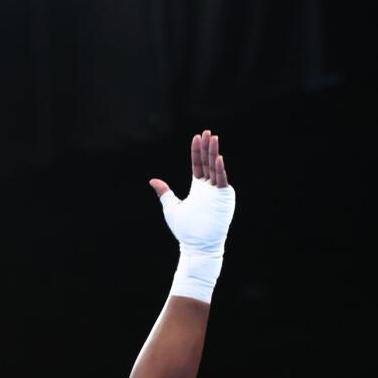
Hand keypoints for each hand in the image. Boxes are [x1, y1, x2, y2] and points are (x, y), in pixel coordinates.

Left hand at [150, 130, 234, 256]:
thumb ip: (165, 192)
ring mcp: (217, 192)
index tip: (197, 137)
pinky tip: (217, 158)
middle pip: (208, 163)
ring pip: (215, 168)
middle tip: (207, 132)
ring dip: (214, 153)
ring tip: (213, 138)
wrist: (197, 245)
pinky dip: (220, 170)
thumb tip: (153, 180)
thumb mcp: (171, 207)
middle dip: (207, 147)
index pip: (198, 165)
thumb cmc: (185, 230)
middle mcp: (209, 188)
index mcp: (198, 188)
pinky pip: (222, 181)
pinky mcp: (224, 198)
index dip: (197, 151)